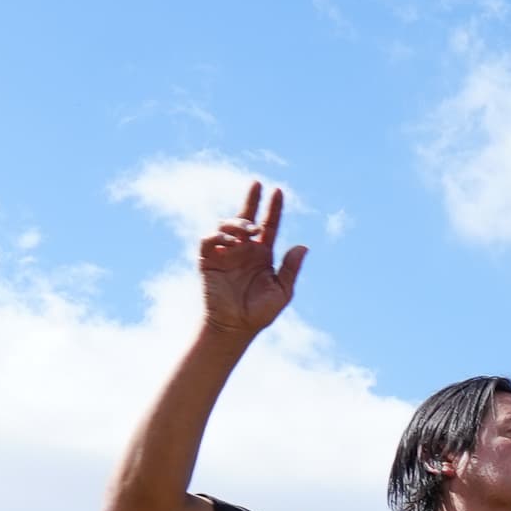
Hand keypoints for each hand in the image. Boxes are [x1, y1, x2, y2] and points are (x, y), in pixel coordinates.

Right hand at [197, 182, 305, 339]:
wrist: (235, 327)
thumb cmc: (259, 312)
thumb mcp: (282, 291)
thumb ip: (290, 269)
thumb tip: (302, 246)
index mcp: (262, 254)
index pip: (269, 225)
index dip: (273, 208)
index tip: (278, 191)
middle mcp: (243, 249)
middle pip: (246, 217)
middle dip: (251, 199)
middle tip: (257, 184)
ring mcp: (225, 253)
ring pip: (227, 225)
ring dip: (238, 222)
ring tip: (250, 230)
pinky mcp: (208, 260)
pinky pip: (209, 240)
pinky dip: (219, 235)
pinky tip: (231, 240)